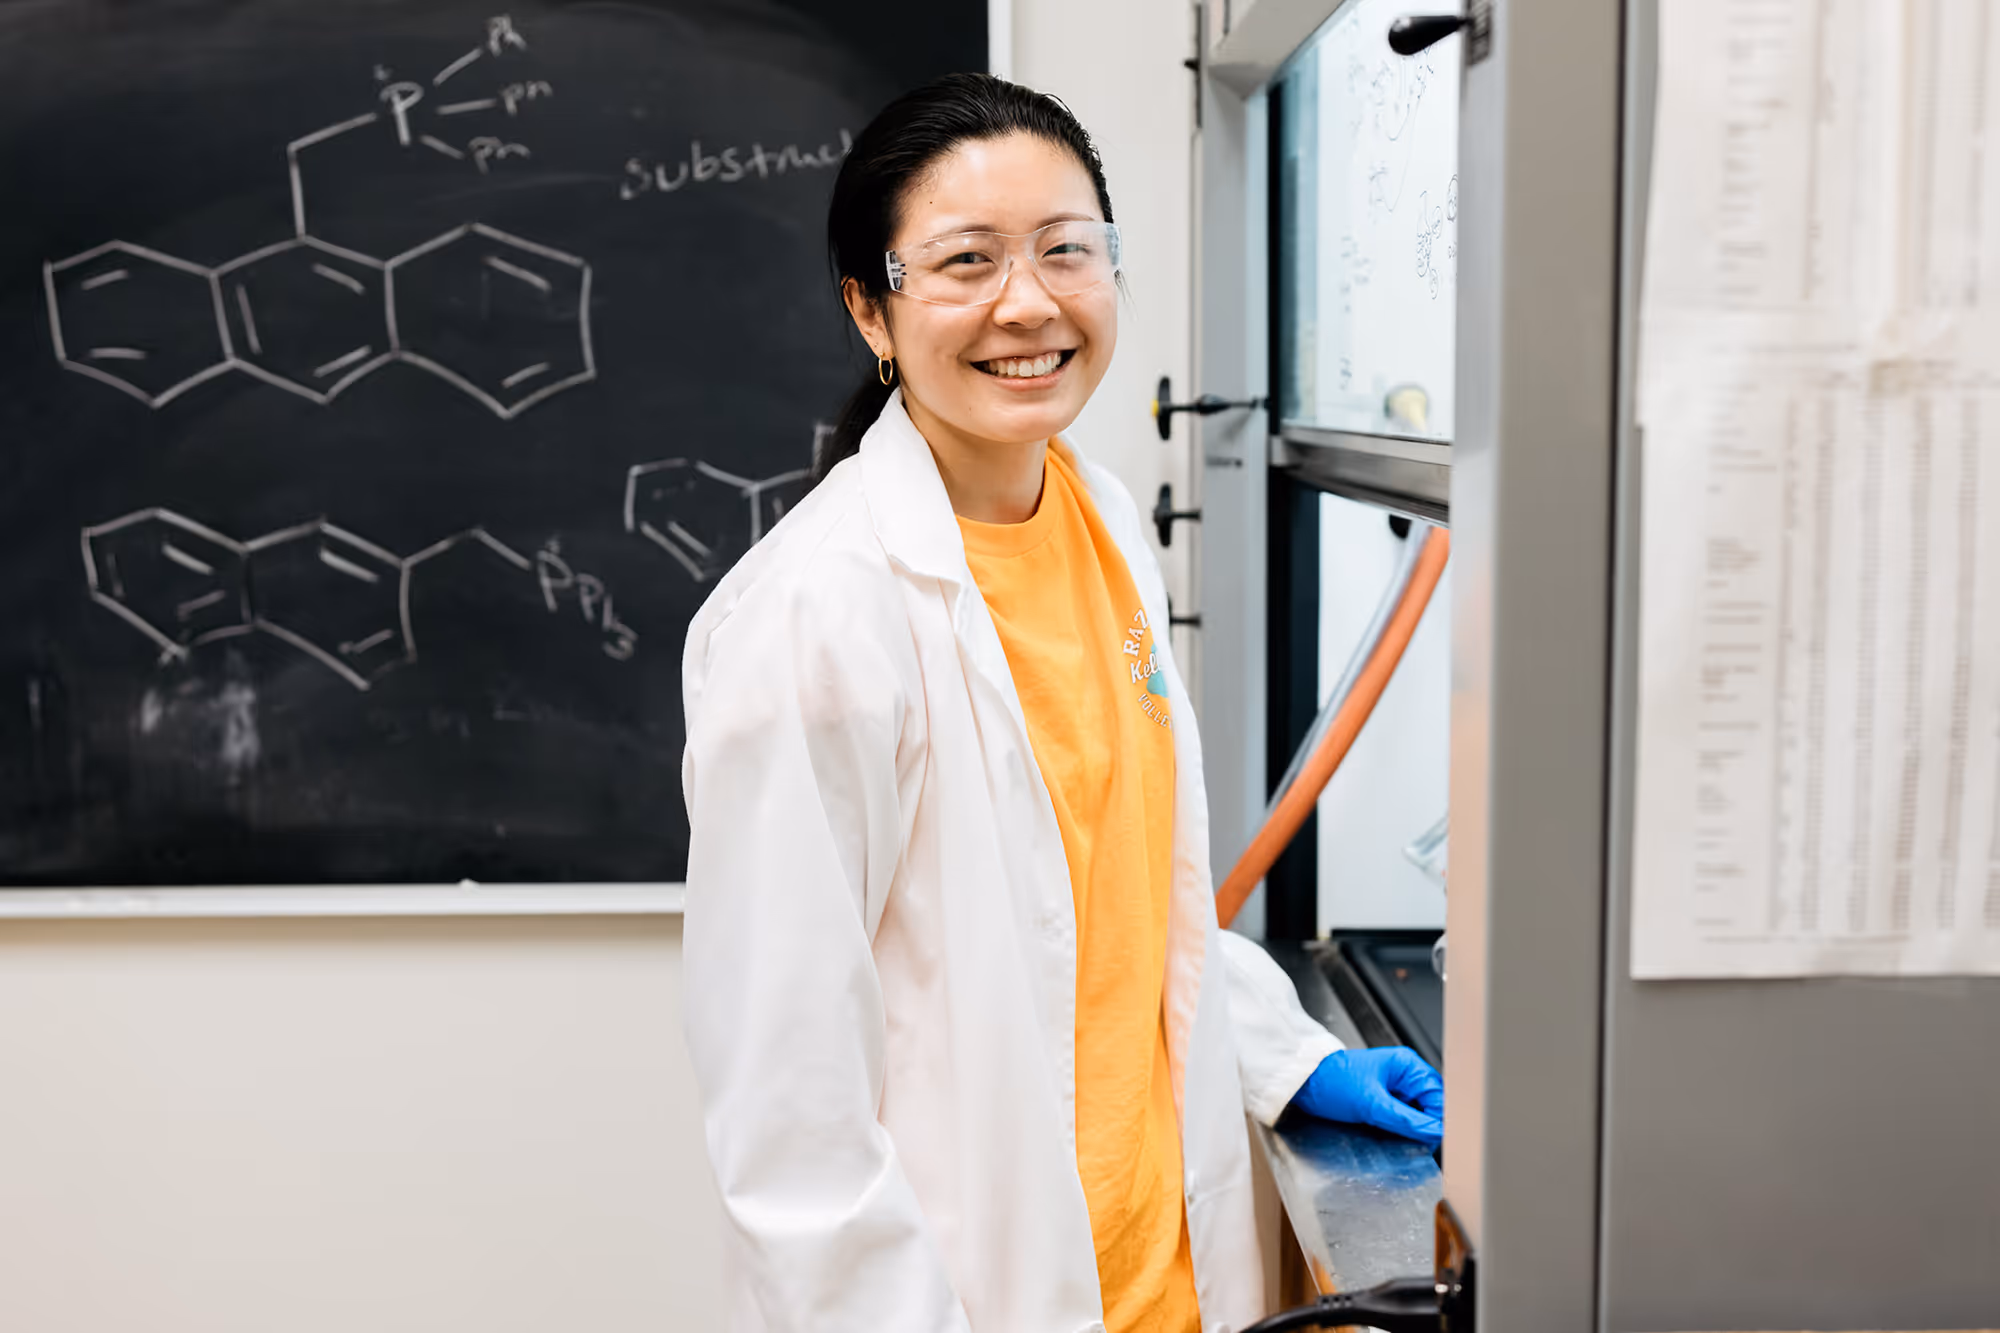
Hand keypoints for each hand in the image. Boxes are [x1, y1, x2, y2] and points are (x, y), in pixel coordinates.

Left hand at [1290, 1047, 1442, 1148]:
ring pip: (1416, 1114)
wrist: (1302, 1085)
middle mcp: (1403, 1074)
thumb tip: (1435, 1131)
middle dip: (1427, 1125)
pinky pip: (1401, 1118)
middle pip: (1430, 1105)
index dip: (1439, 1118)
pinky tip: (1394, 1137)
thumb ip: (1406, 1120)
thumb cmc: (1331, 1082)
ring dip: (1413, 1129)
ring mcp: (1393, 1088)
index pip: (1438, 1095)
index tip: (1436, 1139)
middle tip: (1420, 1145)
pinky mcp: (1382, 1101)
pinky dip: (1400, 1129)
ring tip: (1405, 1142)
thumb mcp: (1371, 1105)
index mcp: (1406, 1065)